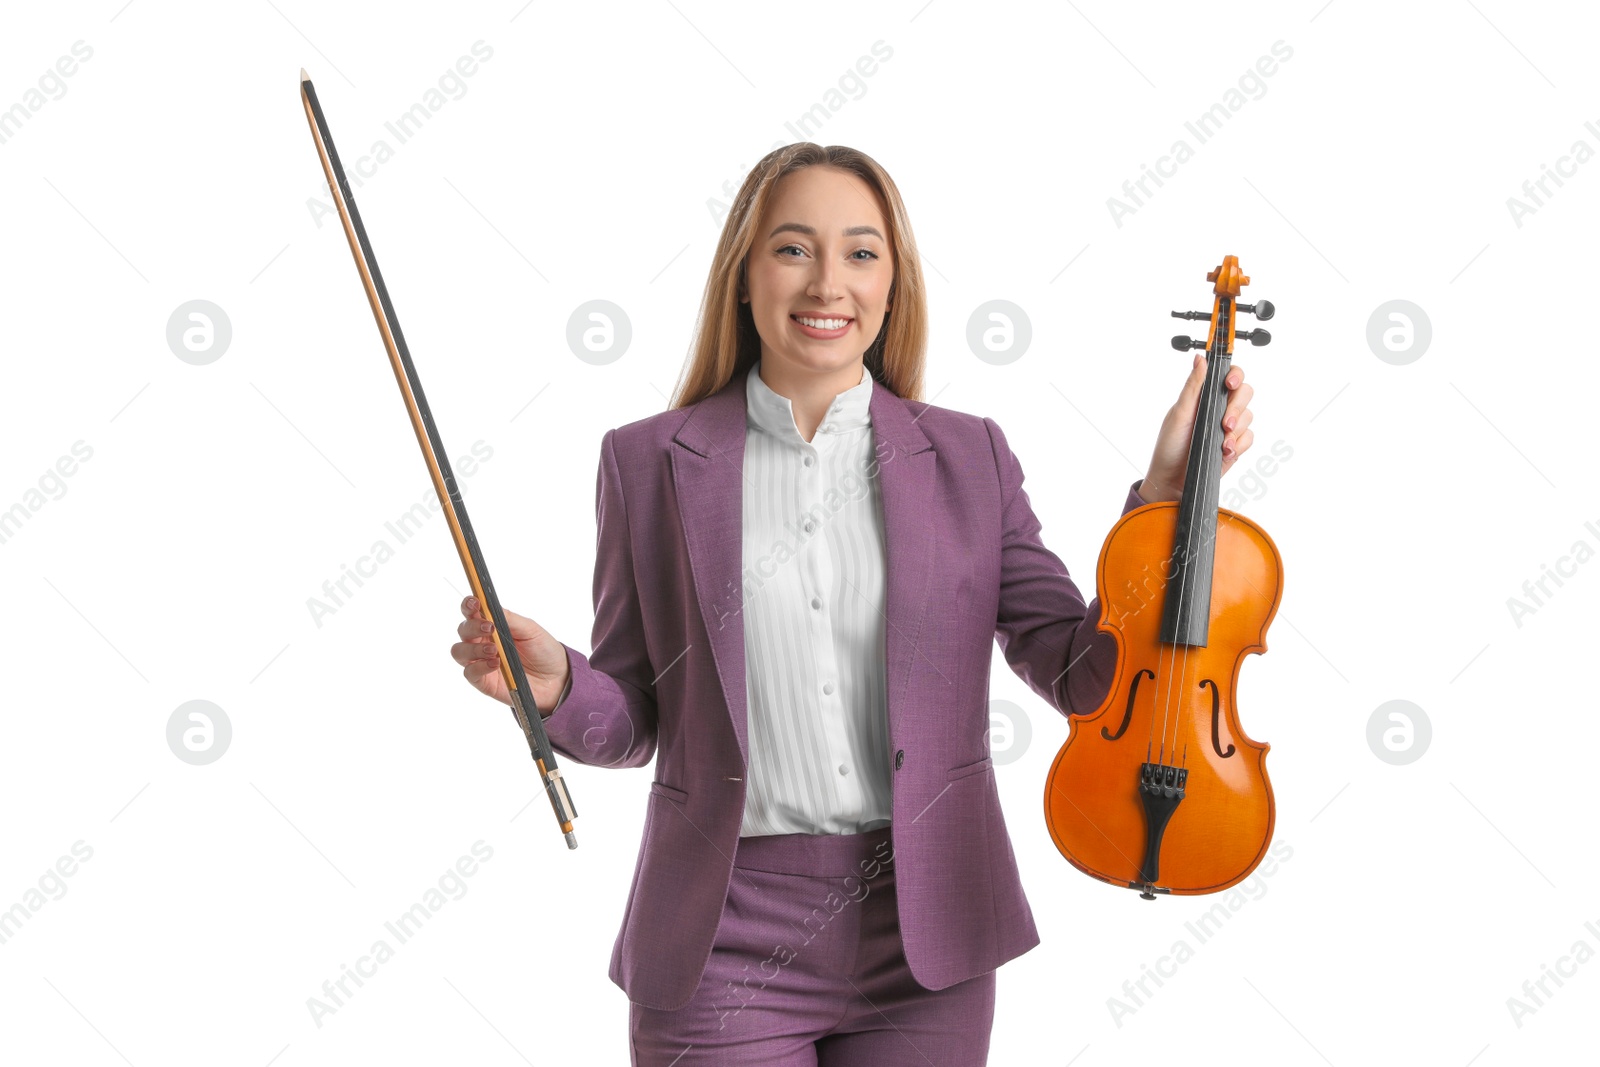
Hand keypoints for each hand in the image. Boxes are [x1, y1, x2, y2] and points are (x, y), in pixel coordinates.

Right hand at [451, 596, 570, 714]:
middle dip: (472, 626)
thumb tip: (490, 606)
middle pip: (463, 630)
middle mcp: (482, 641)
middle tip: (490, 628)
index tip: (474, 603)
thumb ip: (509, 619)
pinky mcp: (483, 681)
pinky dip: (480, 667)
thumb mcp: (530, 630)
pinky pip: (469, 673)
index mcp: (492, 625)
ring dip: (473, 648)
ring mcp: (480, 661)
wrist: (555, 678)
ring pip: (459, 651)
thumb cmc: (542, 650)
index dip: (468, 605)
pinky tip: (496, 664)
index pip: (472, 612)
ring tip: (494, 649)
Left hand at [1139, 353, 1254, 502]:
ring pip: (1248, 416)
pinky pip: (1249, 438)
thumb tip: (1200, 359)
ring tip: (1221, 443)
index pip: (1228, 375)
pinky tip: (1224, 452)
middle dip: (1237, 407)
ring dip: (1236, 430)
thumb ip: (1193, 387)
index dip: (1234, 375)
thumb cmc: (1170, 447)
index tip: (1229, 384)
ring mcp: (1228, 426)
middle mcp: (1218, 407)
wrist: (1173, 481)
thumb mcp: (1179, 414)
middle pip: (1244, 392)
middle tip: (1225, 423)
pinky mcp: (1235, 444)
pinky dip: (1238, 445)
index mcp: (1204, 395)